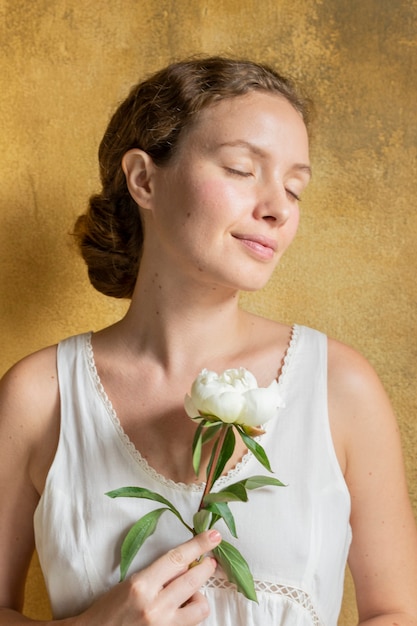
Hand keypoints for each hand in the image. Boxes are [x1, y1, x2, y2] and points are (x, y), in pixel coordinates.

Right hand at [77, 530, 221, 625]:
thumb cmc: (110, 609)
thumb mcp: (130, 583)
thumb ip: (159, 573)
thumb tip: (186, 563)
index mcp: (142, 586)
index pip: (177, 559)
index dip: (198, 545)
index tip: (214, 536)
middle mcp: (155, 607)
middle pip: (194, 581)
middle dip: (207, 568)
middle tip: (210, 562)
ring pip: (200, 607)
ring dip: (197, 598)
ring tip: (186, 597)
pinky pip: (191, 623)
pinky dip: (189, 614)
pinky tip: (178, 611)